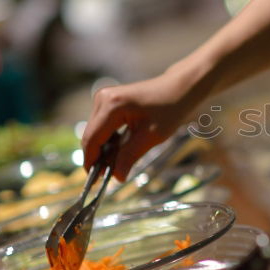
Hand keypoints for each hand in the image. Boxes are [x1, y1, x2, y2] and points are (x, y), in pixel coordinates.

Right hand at [82, 68, 199, 180]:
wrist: (178, 89)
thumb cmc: (169, 109)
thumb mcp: (151, 136)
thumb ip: (130, 156)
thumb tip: (116, 177)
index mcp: (112, 105)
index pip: (92, 138)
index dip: (90, 161)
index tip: (93, 181)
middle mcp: (103, 99)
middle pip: (91, 136)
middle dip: (98, 157)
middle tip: (108, 176)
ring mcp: (104, 98)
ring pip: (95, 132)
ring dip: (103, 149)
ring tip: (116, 165)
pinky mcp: (108, 101)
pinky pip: (102, 126)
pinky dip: (108, 140)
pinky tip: (119, 151)